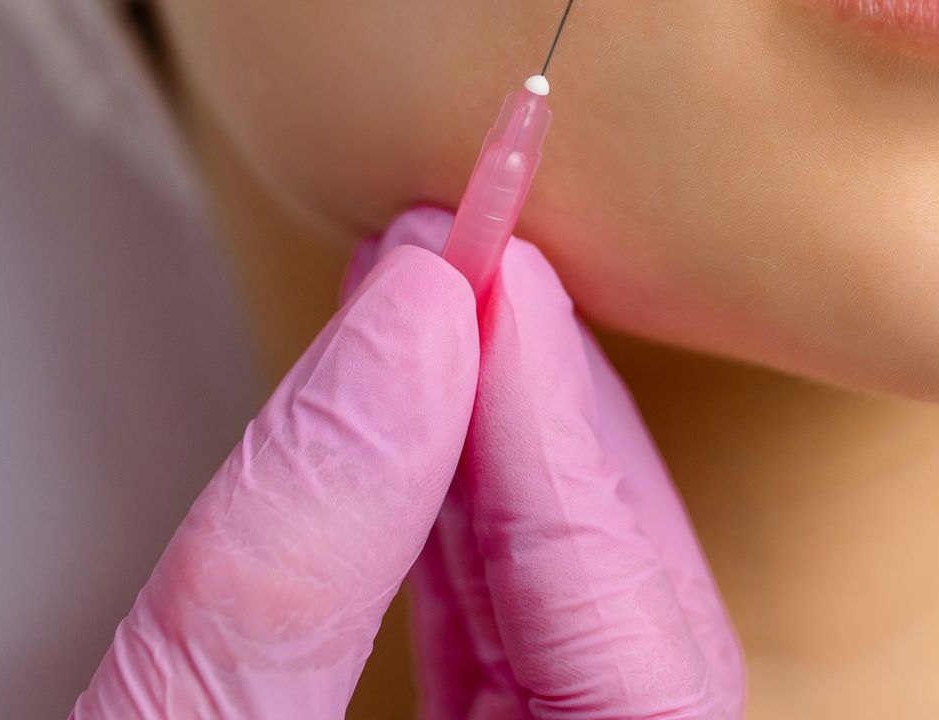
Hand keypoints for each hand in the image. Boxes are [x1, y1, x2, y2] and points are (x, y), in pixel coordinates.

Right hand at [72, 205, 743, 718]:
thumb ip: (284, 574)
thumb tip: (402, 335)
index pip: (654, 663)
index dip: (570, 455)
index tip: (487, 289)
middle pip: (641, 632)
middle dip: (549, 433)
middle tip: (472, 268)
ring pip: (576, 638)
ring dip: (504, 463)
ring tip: (440, 312)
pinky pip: (504, 670)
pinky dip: (460, 545)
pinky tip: (423, 437)